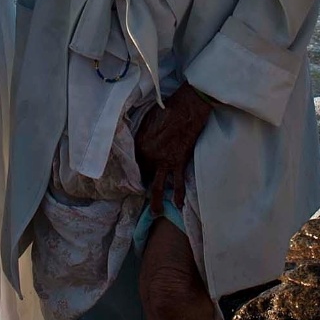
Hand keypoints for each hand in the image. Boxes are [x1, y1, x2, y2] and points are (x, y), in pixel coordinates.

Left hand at [135, 85, 213, 215]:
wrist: (188, 107)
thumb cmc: (168, 108)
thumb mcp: (147, 119)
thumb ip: (141, 133)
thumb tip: (137, 141)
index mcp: (140, 143)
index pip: (133, 162)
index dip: (133, 170)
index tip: (131, 179)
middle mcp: (149, 155)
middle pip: (143, 175)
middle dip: (143, 185)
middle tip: (141, 195)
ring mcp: (164, 161)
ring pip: (157, 186)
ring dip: (155, 201)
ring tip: (154, 212)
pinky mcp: (179, 163)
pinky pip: (177, 183)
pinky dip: (178, 195)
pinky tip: (178, 205)